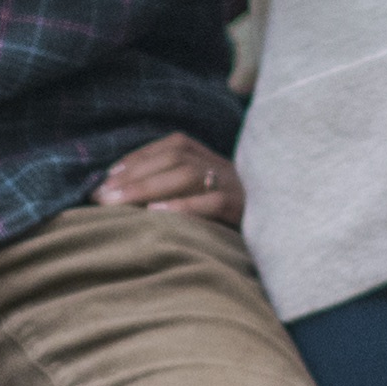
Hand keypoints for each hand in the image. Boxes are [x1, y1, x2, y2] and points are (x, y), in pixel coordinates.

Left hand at [90, 133, 247, 225]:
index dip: (137, 159)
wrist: (287, 238)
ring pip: (189, 175)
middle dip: (133, 176)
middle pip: (175, 159)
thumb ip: (174, 189)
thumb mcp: (203, 199)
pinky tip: (157, 214)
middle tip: (99, 196)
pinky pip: (214, 202)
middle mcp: (224, 166)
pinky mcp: (245, 209)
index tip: (105, 178)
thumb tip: (122, 192)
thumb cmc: (228, 222)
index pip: (172, 146)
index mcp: (212, 158)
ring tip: (118, 204)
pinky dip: (184, 206)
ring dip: (148, 187)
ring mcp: (236, 185)